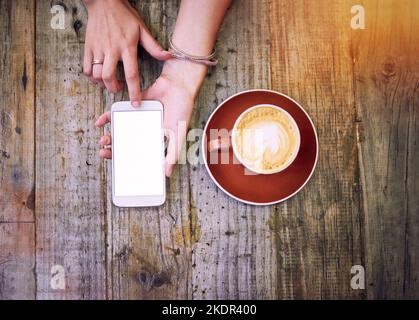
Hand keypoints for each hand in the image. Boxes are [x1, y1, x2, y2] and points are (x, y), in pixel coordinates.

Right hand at [82, 0, 170, 105]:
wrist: (104, 2)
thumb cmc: (125, 16)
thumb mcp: (142, 30)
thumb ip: (154, 46)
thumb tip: (168, 56)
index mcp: (127, 47)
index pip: (132, 74)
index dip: (134, 91)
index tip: (136, 103)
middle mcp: (111, 50)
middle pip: (109, 77)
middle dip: (114, 88)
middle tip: (119, 89)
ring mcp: (98, 49)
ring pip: (96, 74)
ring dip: (102, 83)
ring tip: (109, 83)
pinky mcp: (88, 47)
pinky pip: (86, 67)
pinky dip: (91, 76)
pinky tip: (98, 76)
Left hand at [96, 59, 206, 176]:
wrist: (178, 84)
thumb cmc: (182, 110)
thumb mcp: (178, 133)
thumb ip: (173, 153)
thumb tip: (167, 174)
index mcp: (155, 139)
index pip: (139, 154)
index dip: (128, 161)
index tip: (117, 166)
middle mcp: (145, 131)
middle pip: (127, 144)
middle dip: (114, 149)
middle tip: (104, 152)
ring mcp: (138, 119)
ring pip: (120, 130)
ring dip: (109, 136)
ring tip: (103, 139)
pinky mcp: (132, 106)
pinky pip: (117, 113)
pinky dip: (107, 117)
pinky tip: (100, 122)